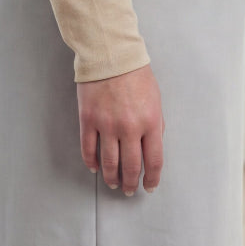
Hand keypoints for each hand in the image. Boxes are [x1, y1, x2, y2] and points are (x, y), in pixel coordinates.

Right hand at [77, 62, 163, 193]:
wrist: (111, 55)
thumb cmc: (136, 75)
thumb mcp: (156, 100)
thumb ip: (155, 125)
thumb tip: (150, 148)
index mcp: (150, 122)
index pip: (154, 161)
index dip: (152, 178)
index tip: (149, 186)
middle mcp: (129, 127)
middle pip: (131, 166)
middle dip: (130, 183)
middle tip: (128, 190)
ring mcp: (107, 125)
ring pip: (109, 162)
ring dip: (111, 177)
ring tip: (113, 183)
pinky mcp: (88, 120)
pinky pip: (89, 149)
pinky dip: (91, 162)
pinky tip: (95, 168)